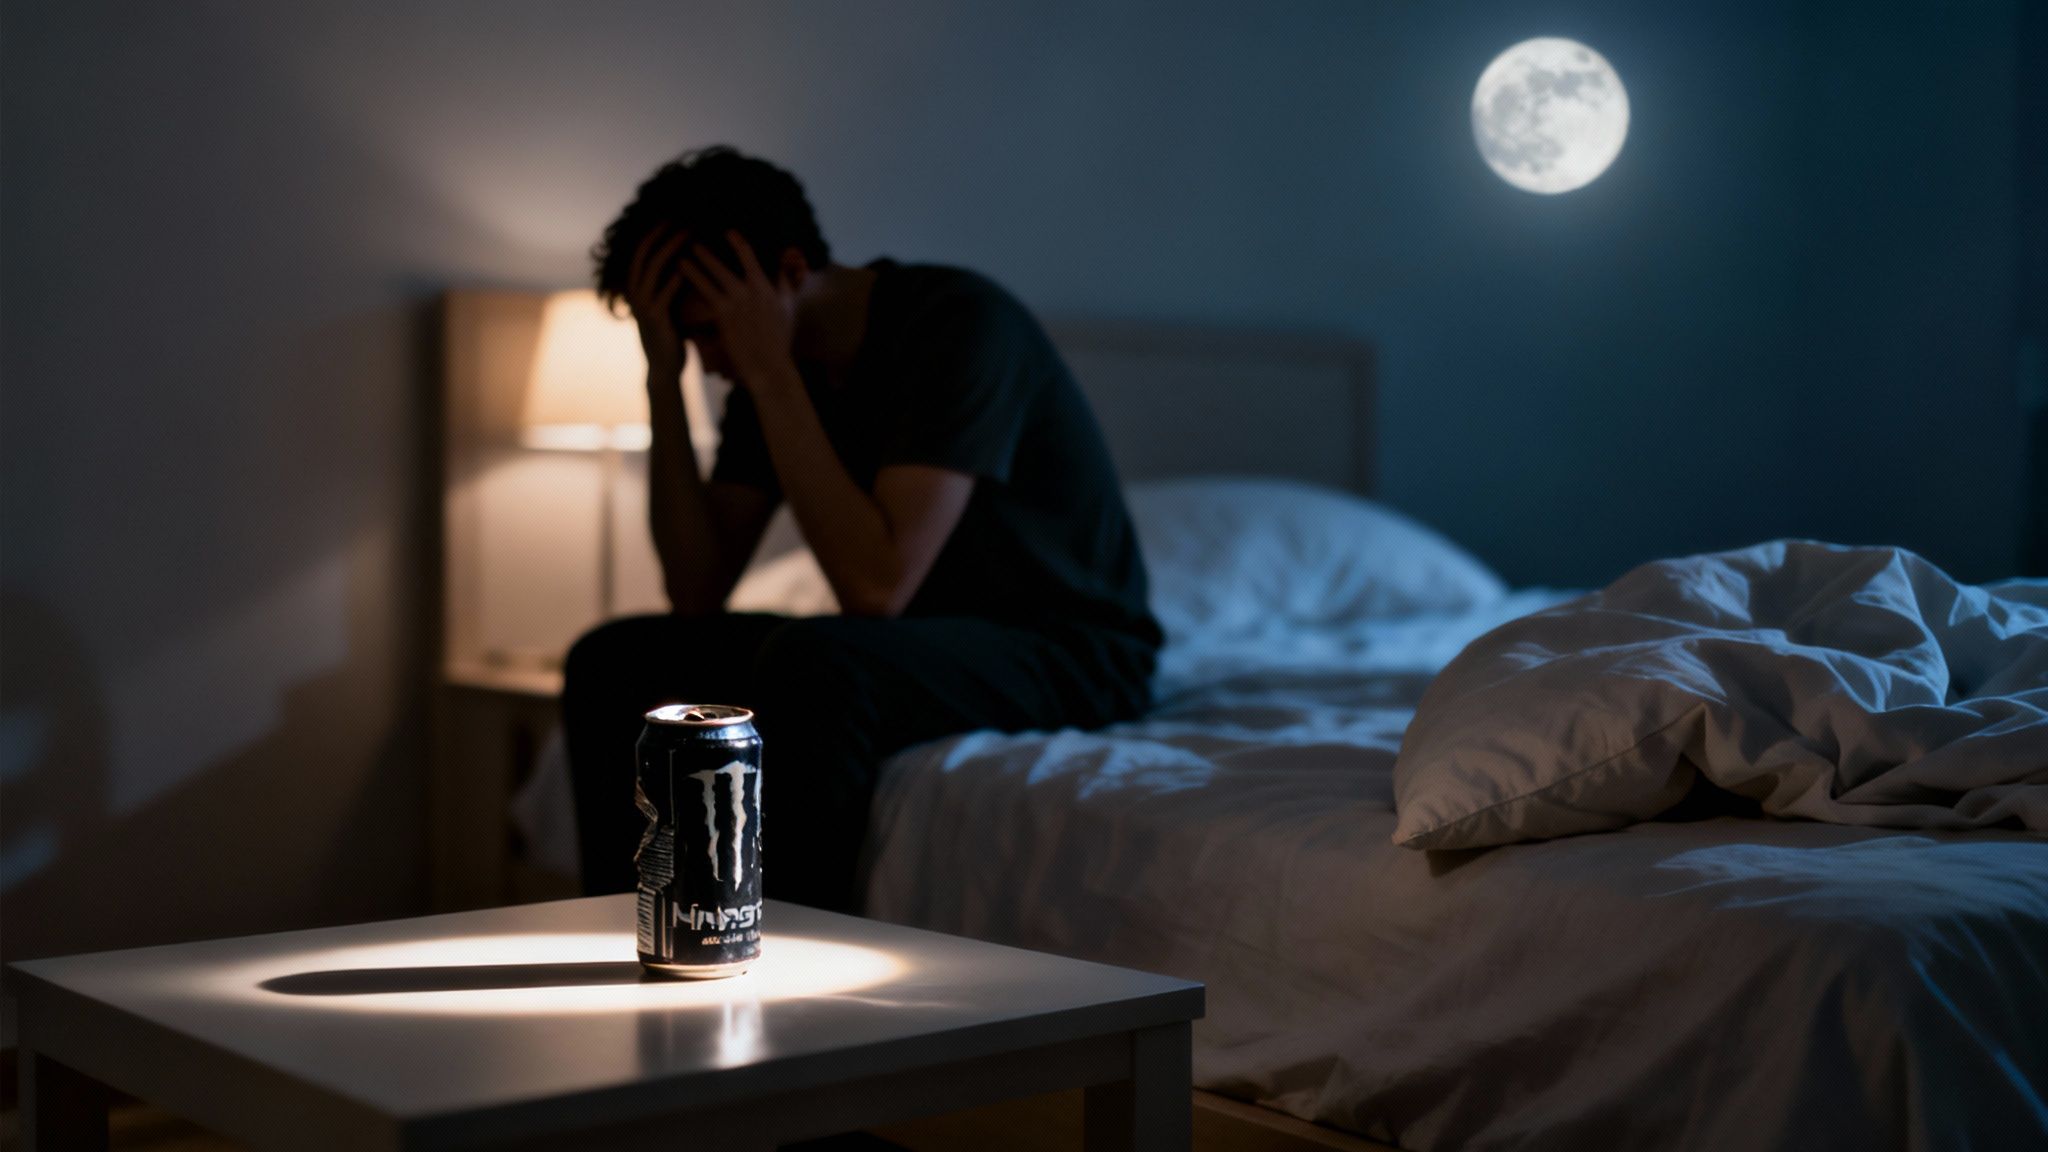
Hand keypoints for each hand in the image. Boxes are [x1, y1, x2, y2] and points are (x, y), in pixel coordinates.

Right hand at [625, 227, 687, 378]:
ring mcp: (643, 306)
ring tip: (687, 234)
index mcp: (637, 287)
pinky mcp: (655, 319)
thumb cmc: (672, 334)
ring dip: (670, 249)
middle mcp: (635, 293)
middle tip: (681, 218)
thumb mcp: (668, 304)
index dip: (656, 232)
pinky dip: (674, 278)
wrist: (665, 368)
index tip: (674, 216)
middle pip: (645, 254)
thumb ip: (672, 284)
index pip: (643, 251)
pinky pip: (663, 293)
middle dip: (662, 234)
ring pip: (653, 269)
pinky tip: (688, 266)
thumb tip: (689, 261)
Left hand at [677, 230, 799, 392]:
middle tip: (692, 242)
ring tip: (680, 259)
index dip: (737, 242)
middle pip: (722, 266)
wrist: (769, 364)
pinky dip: (694, 290)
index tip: (727, 232)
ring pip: (709, 280)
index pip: (749, 256)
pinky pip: (704, 299)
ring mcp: (734, 304)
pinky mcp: (723, 317)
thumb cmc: (780, 336)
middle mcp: (748, 292)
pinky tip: (682, 285)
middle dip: (706, 254)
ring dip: (694, 268)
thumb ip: (784, 281)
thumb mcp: (787, 305)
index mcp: (764, 286)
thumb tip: (788, 262)